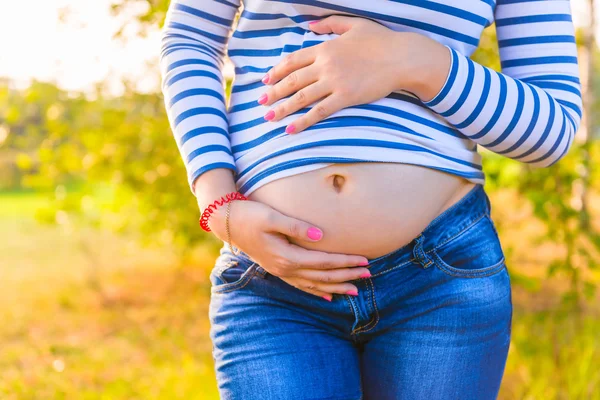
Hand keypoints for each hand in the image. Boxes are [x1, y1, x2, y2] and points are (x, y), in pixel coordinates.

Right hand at [208, 200, 369, 300]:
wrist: (227, 222)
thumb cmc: (250, 215)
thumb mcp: (271, 216)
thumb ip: (296, 226)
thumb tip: (322, 235)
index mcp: (286, 256)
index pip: (324, 262)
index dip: (346, 261)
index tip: (365, 260)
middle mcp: (285, 268)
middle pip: (323, 276)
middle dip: (347, 276)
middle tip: (370, 274)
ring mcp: (280, 271)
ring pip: (314, 285)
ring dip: (336, 287)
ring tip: (356, 291)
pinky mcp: (277, 269)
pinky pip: (301, 286)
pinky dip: (317, 292)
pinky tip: (328, 297)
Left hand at [258, 15, 450, 132]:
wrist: (402, 57)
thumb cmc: (381, 40)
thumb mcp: (353, 25)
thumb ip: (329, 25)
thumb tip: (309, 27)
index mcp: (325, 47)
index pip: (293, 60)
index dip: (277, 71)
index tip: (266, 80)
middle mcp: (325, 65)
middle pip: (292, 80)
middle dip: (273, 92)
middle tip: (261, 101)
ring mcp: (334, 82)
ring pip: (301, 98)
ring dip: (282, 109)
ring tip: (268, 118)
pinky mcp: (345, 97)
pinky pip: (319, 112)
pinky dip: (303, 121)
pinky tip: (290, 129)